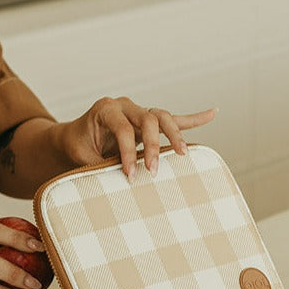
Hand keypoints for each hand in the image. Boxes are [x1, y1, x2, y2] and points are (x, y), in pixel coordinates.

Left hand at [57, 97, 215, 180]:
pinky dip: (193, 118)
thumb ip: (97, 165)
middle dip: (153, 146)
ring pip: (163, 117)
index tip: (129, 175)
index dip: (127, 152)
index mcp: (106, 109)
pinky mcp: (148, 121)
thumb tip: (114, 182)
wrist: (75, 135)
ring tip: (183, 153)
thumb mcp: (81, 155)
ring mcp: (138, 111)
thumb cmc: (78, 144)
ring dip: (175, 135)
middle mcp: (124, 106)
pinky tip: (213, 112)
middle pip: (148, 119)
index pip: (123, 129)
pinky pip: (173, 118)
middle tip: (153, 170)